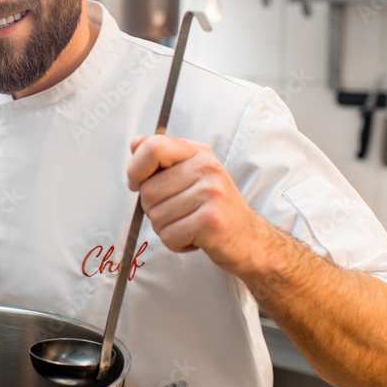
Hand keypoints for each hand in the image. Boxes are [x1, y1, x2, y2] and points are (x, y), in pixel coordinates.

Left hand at [127, 134, 271, 275]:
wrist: (250, 239)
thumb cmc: (213, 207)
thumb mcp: (190, 174)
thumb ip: (161, 158)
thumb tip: (136, 143)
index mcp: (198, 152)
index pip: (153, 147)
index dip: (135, 169)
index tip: (136, 184)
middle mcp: (206, 168)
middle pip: (148, 190)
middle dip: (153, 209)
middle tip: (180, 212)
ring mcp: (211, 193)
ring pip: (156, 217)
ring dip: (166, 228)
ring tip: (190, 224)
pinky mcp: (211, 221)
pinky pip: (168, 236)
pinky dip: (177, 243)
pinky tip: (195, 237)